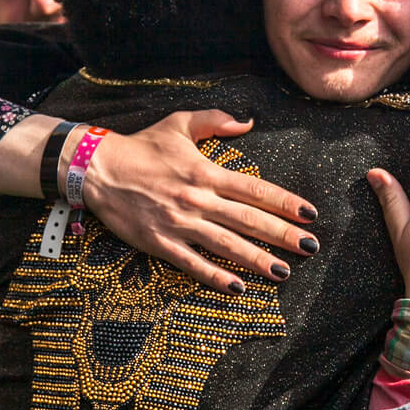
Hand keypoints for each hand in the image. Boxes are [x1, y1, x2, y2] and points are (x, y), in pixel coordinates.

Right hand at [80, 111, 319, 294]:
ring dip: (257, 260)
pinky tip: (238, 287)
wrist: (97, 169)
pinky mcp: (160, 243)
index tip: (309, 213)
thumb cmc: (142, 146)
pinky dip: (215, 276)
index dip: (285, 202)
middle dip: (283, 235)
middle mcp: (198, 199)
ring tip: (284, 272)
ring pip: (226, 245)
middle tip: (311, 247)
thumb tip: (247, 121)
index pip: (255, 189)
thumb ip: (215, 121)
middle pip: (249, 220)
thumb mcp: (180, 124)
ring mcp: (180, 223)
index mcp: (206, 172)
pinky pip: (192, 263)